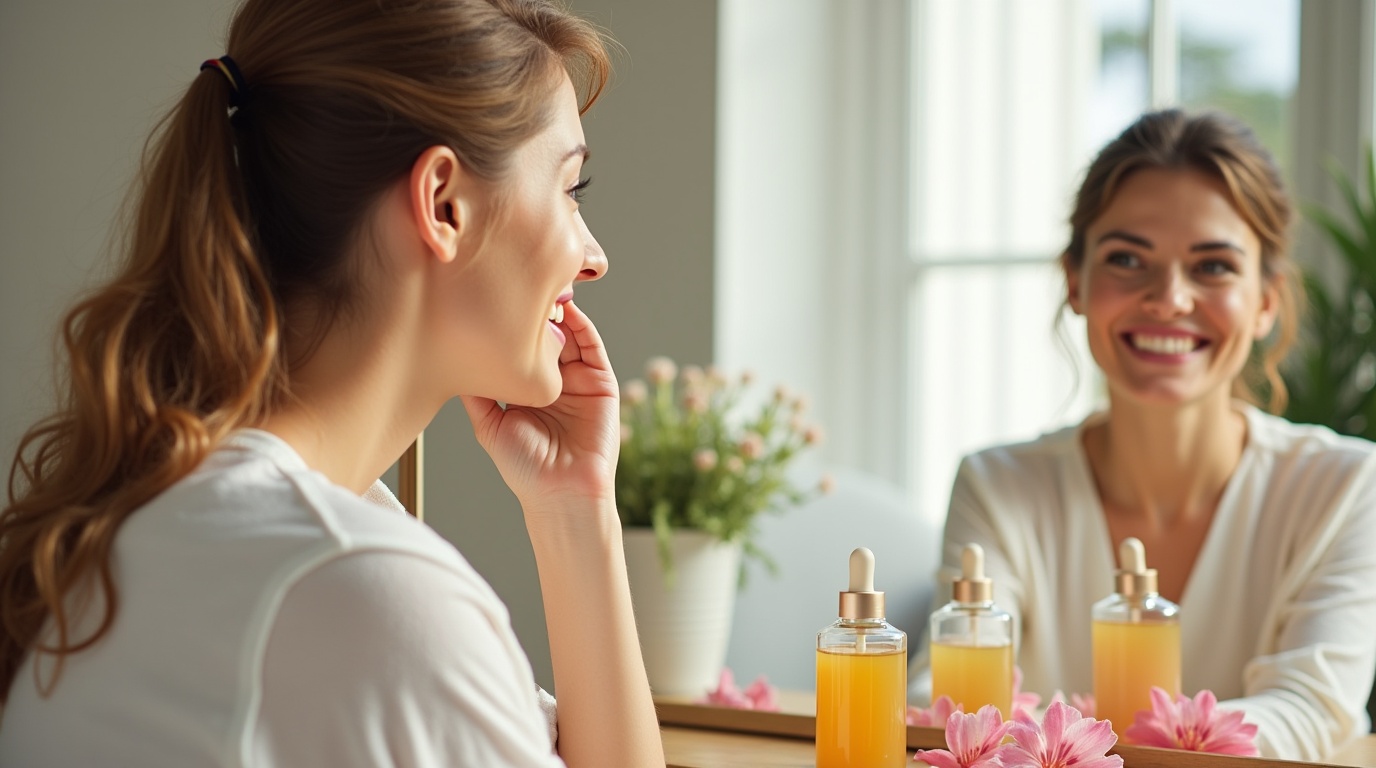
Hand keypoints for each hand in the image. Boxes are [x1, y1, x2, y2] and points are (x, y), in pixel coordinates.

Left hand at [460, 300, 619, 514]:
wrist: (560, 493)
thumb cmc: (523, 466)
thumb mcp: (488, 421)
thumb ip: (476, 389)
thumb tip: (453, 352)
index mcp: (527, 388)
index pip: (519, 344)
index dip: (508, 322)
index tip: (491, 296)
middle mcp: (554, 380)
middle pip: (545, 332)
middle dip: (534, 308)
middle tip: (517, 284)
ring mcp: (579, 379)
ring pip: (570, 333)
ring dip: (558, 309)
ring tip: (541, 288)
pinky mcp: (602, 383)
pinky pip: (593, 346)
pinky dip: (582, 324)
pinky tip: (567, 308)